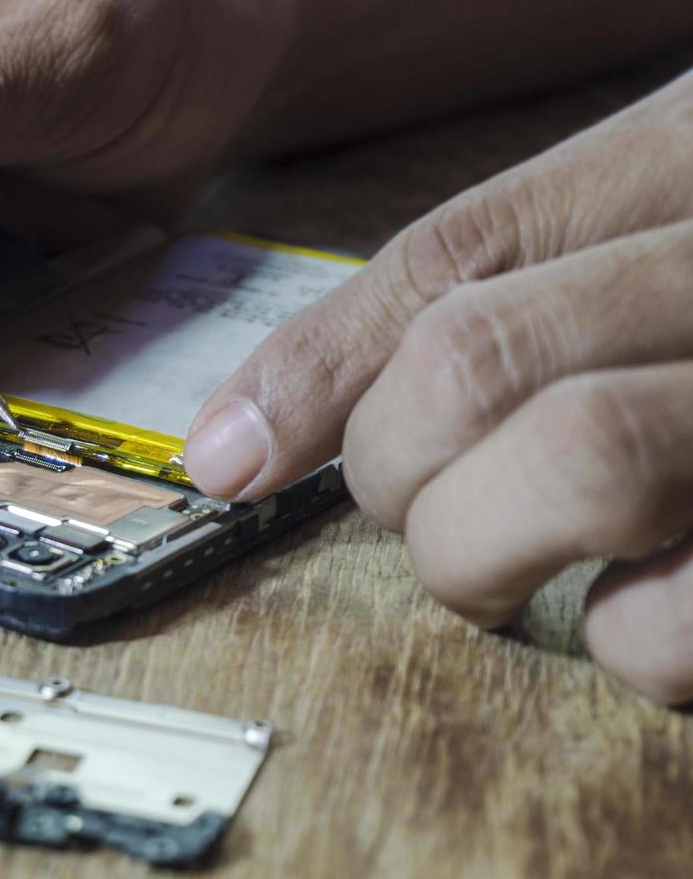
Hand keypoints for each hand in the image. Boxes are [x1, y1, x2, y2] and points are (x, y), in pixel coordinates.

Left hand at [185, 71, 692, 703]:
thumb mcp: (681, 230)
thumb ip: (512, 297)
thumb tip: (248, 437)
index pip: (449, 256)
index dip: (311, 374)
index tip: (230, 457)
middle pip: (480, 365)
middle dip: (405, 475)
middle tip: (437, 512)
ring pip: (581, 466)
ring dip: (488, 554)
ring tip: (521, 564)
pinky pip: (679, 630)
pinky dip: (634, 647)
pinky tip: (654, 611)